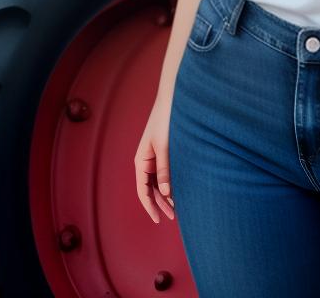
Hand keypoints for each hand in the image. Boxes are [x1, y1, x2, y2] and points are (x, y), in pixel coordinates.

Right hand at [135, 95, 175, 223]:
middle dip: (160, 203)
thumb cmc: (166, 120)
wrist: (172, 99)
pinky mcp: (163, 152)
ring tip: (177, 207)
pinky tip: (178, 190)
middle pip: (151, 189)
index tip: (158, 220)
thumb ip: (165, 169)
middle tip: (173, 216)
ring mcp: (154, 157)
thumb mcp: (165, 146)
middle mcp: (146, 161)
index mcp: (141, 161)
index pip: (143, 191)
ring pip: (158, 182)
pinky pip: (164, 173)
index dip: (149, 207)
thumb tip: (167, 193)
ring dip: (166, 195)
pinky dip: (170, 183)